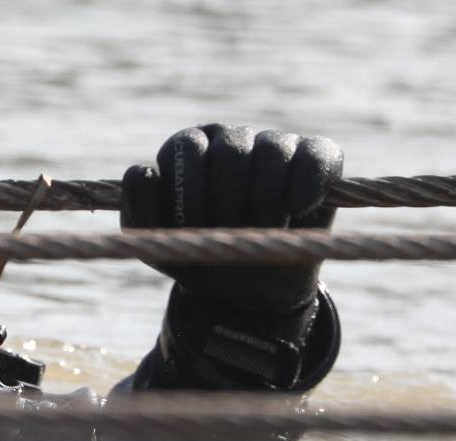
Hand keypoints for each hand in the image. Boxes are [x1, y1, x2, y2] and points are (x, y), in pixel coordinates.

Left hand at [121, 124, 343, 316]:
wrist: (246, 288)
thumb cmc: (198, 256)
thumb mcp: (159, 244)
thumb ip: (139, 211)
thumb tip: (144, 173)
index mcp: (187, 150)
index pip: (186, 148)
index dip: (190, 192)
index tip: (192, 229)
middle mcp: (229, 138)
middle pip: (230, 151)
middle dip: (227, 203)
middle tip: (228, 235)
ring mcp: (274, 143)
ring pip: (271, 152)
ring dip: (264, 203)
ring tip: (261, 231)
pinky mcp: (316, 156)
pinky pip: (315, 155)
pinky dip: (306, 183)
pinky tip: (296, 209)